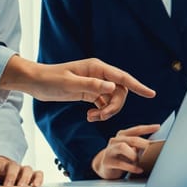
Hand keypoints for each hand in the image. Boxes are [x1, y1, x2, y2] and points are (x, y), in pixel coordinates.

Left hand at [0, 56, 156, 121]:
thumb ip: (92, 86)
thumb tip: (113, 88)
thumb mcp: (70, 84)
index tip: (151, 94)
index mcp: (97, 68)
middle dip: (114, 106)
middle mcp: (99, 74)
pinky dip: (100, 112)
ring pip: (112, 99)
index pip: (122, 78)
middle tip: (100, 116)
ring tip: (91, 118)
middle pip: (120, 92)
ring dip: (106, 111)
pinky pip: (104, 103)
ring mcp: (95, 83)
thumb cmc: (50, 80)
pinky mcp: (90, 92)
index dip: (138, 86)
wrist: (36, 82)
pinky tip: (90, 116)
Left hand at [0, 156, 43, 186]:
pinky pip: (38, 173)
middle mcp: (11, 166)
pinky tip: (36, 186)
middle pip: (12, 167)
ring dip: (24, 178)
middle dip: (10, 177)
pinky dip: (38, 178)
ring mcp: (22, 170)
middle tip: (7, 186)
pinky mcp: (32, 175)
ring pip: (26, 169)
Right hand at [92, 124, 159, 179]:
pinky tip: (139, 170)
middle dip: (144, 143)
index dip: (147, 128)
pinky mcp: (107, 162)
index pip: (136, 130)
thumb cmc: (121, 157)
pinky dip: (131, 167)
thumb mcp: (130, 150)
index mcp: (122, 135)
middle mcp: (115, 140)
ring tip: (142, 160)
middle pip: (132, 139)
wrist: (104, 167)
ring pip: (122, 147)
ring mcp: (110, 150)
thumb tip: (154, 148)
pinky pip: (120, 163)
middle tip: (154, 148)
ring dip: (134, 154)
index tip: (158, 127)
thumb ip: (139, 146)